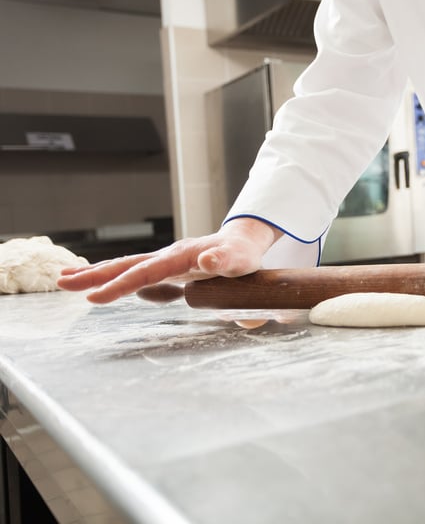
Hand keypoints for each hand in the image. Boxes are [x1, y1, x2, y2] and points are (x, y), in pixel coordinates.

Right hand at [57, 218, 279, 303]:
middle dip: (94, 275)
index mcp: (181, 257)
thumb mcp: (241, 259)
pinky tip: (95, 284)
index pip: (145, 273)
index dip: (120, 285)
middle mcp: (168, 256)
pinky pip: (134, 272)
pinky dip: (112, 276)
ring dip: (96, 274)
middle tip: (63, 283)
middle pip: (126, 265)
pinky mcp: (166, 268)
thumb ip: (226, 261)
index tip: (95, 297)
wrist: (243, 244)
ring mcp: (165, 261)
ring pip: (125, 267)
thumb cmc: (243, 255)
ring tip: (64, 281)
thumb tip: (207, 261)